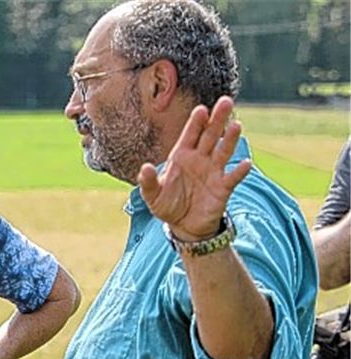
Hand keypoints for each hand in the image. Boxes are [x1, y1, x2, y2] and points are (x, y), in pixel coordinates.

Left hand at [138, 96, 251, 240]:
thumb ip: (148, 182)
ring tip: (236, 125)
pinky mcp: (223, 188)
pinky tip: (245, 164)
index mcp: (181, 156)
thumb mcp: (152, 196)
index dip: (195, 123)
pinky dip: (239, 171)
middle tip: (225, 101)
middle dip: (217, 119)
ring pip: (223, 151)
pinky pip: (233, 177)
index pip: (189, 135)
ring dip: (230, 139)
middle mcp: (200, 159)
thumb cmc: (167, 205)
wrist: (184, 225)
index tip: (201, 109)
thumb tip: (145, 168)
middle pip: (210, 136)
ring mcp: (213, 172)